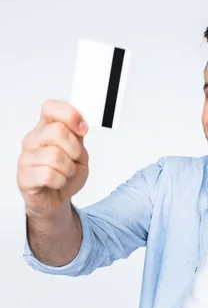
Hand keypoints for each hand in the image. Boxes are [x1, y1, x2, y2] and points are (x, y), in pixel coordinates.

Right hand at [17, 100, 88, 218]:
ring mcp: (26, 158)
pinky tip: (57, 182)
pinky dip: (60, 181)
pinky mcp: (24, 177)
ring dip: (68, 169)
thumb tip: (79, 127)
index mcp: (45, 128)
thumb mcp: (79, 153)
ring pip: (55, 156)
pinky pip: (49, 175)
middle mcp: (33, 139)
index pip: (51, 108)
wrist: (55, 199)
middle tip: (74, 159)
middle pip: (58, 131)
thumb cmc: (65, 174)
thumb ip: (78, 137)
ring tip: (65, 173)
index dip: (70, 115)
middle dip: (74, 149)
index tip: (83, 130)